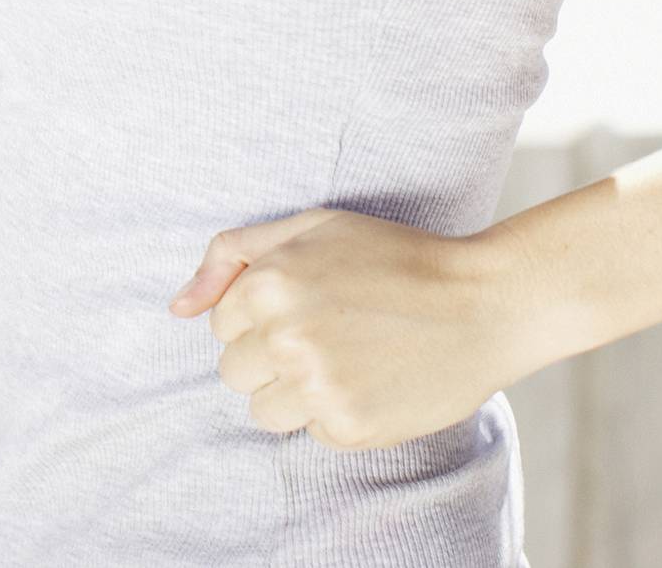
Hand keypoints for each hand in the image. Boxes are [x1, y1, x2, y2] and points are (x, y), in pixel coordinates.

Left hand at [169, 207, 545, 449]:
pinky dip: (334, 414)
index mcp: (270, 282)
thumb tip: (177, 308)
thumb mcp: (311, 227)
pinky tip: (372, 381)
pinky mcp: (349, 427)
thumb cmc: (394, 258)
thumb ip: (231, 256)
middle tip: (325, 334)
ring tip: (345, 361)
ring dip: (293, 393)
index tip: (307, 304)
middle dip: (268, 357)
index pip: (220, 324)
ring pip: (261, 410)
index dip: (261, 316)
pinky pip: (310, 432)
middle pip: (232, 371)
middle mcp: (286, 336)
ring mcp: (317, 386)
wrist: (485, 303)